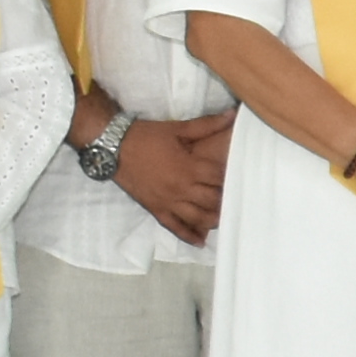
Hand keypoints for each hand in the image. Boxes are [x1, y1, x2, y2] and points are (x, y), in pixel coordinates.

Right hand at [113, 110, 230, 245]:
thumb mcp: (177, 128)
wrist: (114, 146)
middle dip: (225, 200)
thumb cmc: (147, 136)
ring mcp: (168, 201)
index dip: (230, 178)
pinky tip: (200, 242)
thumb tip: (231, 115)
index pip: (219, 178)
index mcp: (189, 168)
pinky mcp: (155, 209)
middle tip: (237, 201)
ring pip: (197, 217)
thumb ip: (206, 125)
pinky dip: (188, 235)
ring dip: (213, 220)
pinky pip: (174, 227)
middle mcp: (182, 188)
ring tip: (224, 220)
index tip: (241, 178)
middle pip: (212, 200)